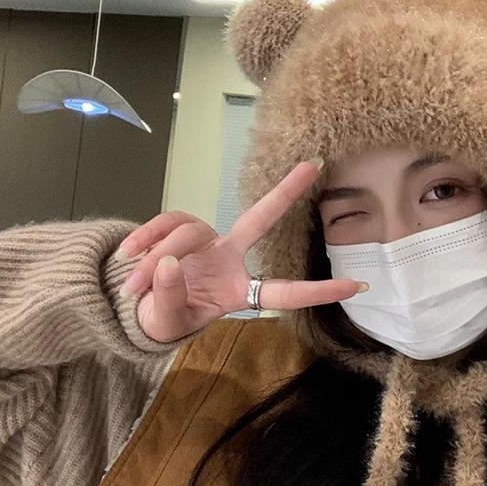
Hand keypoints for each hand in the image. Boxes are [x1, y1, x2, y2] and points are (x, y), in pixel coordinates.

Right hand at [114, 158, 367, 342]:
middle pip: (261, 218)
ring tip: (134, 286)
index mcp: (240, 292)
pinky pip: (165, 223)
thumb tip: (169, 264)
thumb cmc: (166, 319)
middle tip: (315, 165)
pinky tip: (129, 258)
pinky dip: (145, 239)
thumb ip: (168, 298)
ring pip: (187, 232)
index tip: (357, 286)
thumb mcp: (167, 321)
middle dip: (285, 191)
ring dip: (157, 258)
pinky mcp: (179, 228)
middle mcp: (231, 259)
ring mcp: (207, 241)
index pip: (285, 292)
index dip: (319, 291)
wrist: (138, 308)